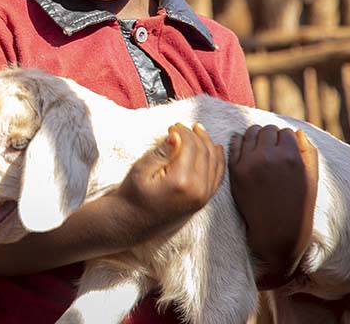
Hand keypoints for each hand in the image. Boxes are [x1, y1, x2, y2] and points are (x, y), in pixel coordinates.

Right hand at [115, 123, 224, 239]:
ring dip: (208, 144)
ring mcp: (203, 197)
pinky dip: (217, 161)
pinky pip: (217, 176)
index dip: (183, 131)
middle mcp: (198, 190)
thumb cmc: (133, 195)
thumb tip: (176, 136)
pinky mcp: (203, 201)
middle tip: (183, 126)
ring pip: (215, 163)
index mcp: (181, 181)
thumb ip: (161, 152)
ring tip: (198, 132)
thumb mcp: (141, 170)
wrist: (132, 223)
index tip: (173, 125)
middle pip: (205, 152)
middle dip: (196, 135)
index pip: (191, 146)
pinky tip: (213, 150)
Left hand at [229, 125, 317, 288]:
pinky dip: (241, 143)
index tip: (286, 151)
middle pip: (267, 129)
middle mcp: (269, 156)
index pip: (285, 131)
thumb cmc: (298, 205)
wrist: (277, 232)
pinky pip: (235, 143)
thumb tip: (296, 131)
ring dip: (256, 138)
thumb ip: (308, 151)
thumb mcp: (311, 178)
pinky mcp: (235, 170)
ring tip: (261, 150)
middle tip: (272, 150)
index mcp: (291, 157)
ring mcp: (250, 162)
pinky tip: (248, 152)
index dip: (286, 141)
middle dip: (271, 138)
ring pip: (250, 133)